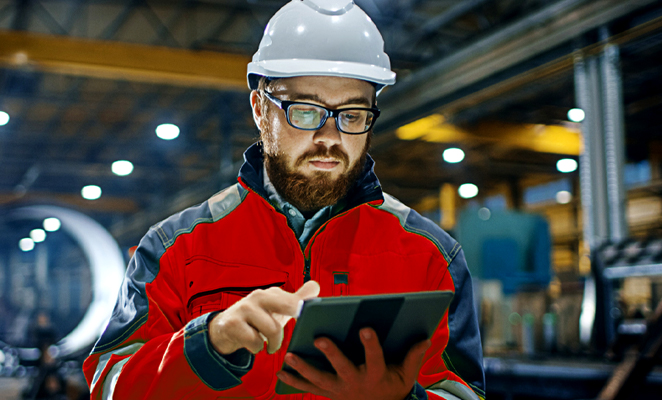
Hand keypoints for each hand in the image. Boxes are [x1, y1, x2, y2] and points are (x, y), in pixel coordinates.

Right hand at [208, 280, 319, 354]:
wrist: (225, 328)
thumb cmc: (257, 319)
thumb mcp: (277, 310)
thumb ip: (296, 300)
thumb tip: (316, 286)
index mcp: (272, 293)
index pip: (294, 299)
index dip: (304, 308)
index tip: (307, 316)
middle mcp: (259, 296)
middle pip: (287, 306)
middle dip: (297, 317)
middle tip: (293, 333)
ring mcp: (244, 308)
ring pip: (273, 329)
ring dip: (274, 343)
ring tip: (270, 346)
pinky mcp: (232, 323)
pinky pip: (255, 341)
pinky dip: (257, 348)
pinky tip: (253, 345)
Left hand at [277, 327, 430, 399]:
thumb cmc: (392, 386)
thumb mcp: (406, 374)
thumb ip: (414, 356)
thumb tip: (424, 338)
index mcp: (376, 375)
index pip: (375, 358)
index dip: (371, 344)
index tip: (366, 328)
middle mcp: (356, 383)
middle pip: (342, 368)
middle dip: (331, 353)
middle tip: (320, 338)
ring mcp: (339, 390)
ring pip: (320, 379)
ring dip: (304, 368)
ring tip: (290, 354)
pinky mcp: (328, 393)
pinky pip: (309, 388)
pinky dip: (294, 381)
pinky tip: (282, 371)